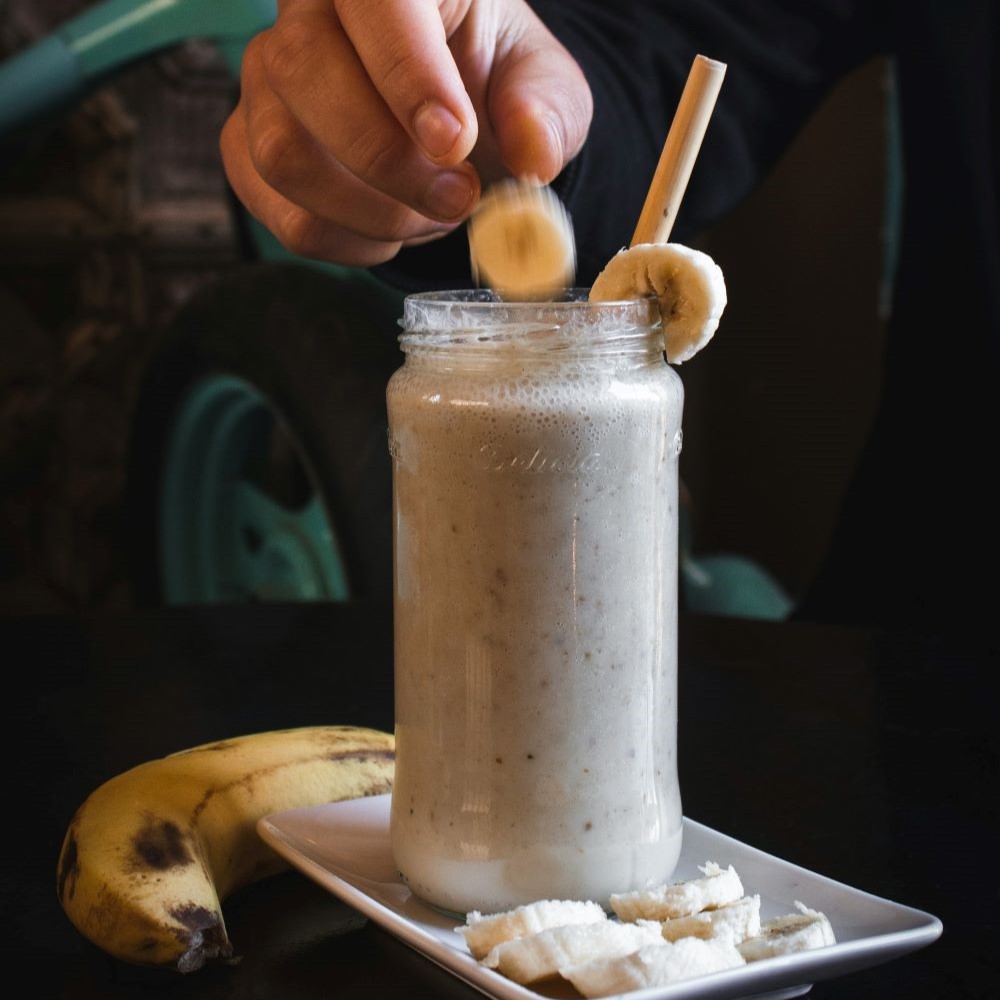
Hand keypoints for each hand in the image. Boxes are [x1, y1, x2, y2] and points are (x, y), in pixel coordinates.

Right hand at [220, 0, 591, 266]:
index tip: (452, 142)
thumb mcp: (544, 89)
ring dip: (370, 210)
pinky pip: (282, 214)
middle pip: (302, 72)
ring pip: (282, 153)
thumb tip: (533, 154)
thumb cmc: (493, 88)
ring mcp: (267, 83)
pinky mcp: (250, 149)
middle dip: (389, 161)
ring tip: (430, 213)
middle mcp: (308, 14)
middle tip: (458, 197)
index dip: (405, 73)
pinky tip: (394, 228)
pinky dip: (350, 242)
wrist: (456, 126)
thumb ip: (545, 114)